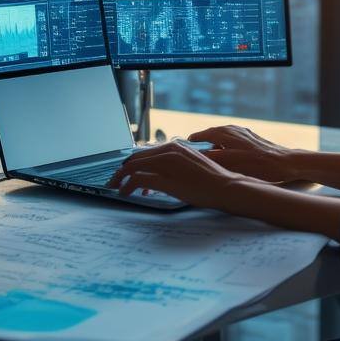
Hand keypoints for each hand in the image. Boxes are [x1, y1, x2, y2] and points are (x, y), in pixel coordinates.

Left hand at [106, 141, 253, 211]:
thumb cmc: (211, 180)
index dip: (132, 162)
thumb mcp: (191, 165)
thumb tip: (160, 173)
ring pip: (133, 166)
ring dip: (121, 178)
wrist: (225, 187)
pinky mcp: (165, 179)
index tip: (125, 172)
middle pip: (135, 158)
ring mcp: (166, 164)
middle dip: (122, 170)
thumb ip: (175, 164)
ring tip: (117, 187)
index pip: (145, 152)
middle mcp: (169, 151)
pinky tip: (125, 193)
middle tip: (114, 180)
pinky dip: (127, 186)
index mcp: (175, 147)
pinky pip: (138, 179)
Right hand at [186, 125, 301, 183]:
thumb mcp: (229, 163)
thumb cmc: (257, 165)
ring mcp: (243, 133)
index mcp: (224, 132)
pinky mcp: (251, 139)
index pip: (201, 135)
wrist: (285, 163)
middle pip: (212, 136)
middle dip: (203, 145)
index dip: (192, 142)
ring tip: (211, 161)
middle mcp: (232, 129)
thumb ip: (211, 158)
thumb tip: (195, 155)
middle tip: (195, 157)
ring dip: (215, 148)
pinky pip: (232, 142)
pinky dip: (226, 149)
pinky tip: (229, 161)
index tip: (184, 147)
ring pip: (223, 139)